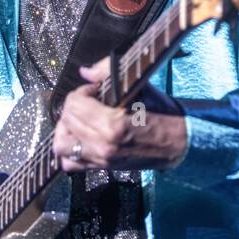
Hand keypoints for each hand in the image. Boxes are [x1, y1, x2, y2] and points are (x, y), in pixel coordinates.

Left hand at [53, 57, 188, 172]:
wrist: (178, 142)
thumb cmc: (160, 112)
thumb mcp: (139, 87)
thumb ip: (108, 72)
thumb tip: (85, 71)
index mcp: (111, 124)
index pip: (75, 104)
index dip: (82, 91)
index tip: (95, 90)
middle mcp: (102, 145)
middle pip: (66, 121)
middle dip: (74, 106)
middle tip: (88, 101)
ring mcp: (100, 159)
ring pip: (61, 145)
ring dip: (65, 129)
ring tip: (78, 120)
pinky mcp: (101, 167)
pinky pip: (70, 164)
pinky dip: (68, 150)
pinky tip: (79, 137)